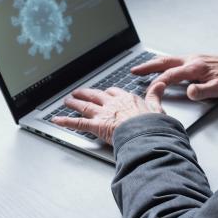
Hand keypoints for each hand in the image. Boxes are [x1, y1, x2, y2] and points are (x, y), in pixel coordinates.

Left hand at [51, 84, 166, 144]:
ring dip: (74, 103)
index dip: (108, 93)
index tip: (106, 93)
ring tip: (67, 101)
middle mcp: (113, 103)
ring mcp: (103, 114)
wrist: (147, 134)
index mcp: (127, 98)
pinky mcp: (96, 125)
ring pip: (85, 106)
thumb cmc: (153, 124)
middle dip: (86, 94)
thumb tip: (160, 83)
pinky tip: (56, 120)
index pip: (114, 92)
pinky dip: (65, 121)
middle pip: (96, 96)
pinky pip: (78, 123)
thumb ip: (156, 94)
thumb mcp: (157, 106)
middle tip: (79, 92)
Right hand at [131, 53, 217, 100]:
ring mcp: (193, 58)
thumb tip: (189, 92)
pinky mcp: (196, 59)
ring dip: (154, 63)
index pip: (170, 75)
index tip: (147, 89)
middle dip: (147, 66)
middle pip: (164, 62)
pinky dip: (164, 62)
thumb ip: (203, 91)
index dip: (157, 82)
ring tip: (142, 68)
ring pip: (169, 59)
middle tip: (133, 70)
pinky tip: (163, 66)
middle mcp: (191, 60)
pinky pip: (175, 59)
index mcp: (195, 68)